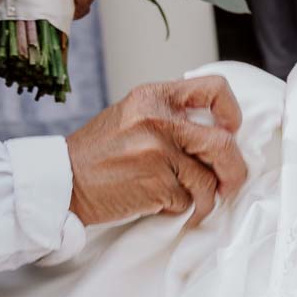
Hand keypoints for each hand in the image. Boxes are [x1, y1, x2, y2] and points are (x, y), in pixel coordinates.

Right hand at [65, 76, 248, 229]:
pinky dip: (182, 208)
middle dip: (233, 169)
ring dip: (206, 197)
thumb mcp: (132, 117)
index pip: (214, 88)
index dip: (231, 111)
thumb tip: (219, 131)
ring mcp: (158, 154)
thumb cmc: (99, 153)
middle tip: (230, 182)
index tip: (231, 130)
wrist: (62, 183)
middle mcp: (157, 121)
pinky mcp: (156, 185)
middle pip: (222, 143)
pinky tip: (165, 206)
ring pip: (208, 179)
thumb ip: (171, 116)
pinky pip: (188, 200)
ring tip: (194, 201)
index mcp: (153, 97)